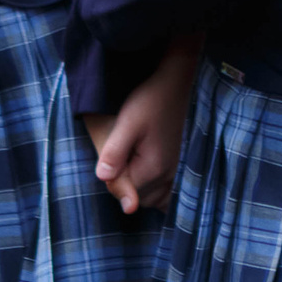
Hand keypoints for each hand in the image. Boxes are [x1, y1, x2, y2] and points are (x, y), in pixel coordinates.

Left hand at [84, 36, 201, 215]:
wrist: (175, 83)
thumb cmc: (150, 100)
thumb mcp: (127, 123)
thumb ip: (114, 153)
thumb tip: (102, 179)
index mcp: (154, 168)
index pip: (123, 190)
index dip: (110, 177)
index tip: (109, 156)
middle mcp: (169, 175)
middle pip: (137, 197)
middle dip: (124, 182)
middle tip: (120, 154)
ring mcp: (176, 172)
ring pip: (152, 197)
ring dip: (138, 186)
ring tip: (130, 160)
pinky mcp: (178, 166)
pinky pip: (166, 193)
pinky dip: (154, 190)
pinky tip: (145, 173)